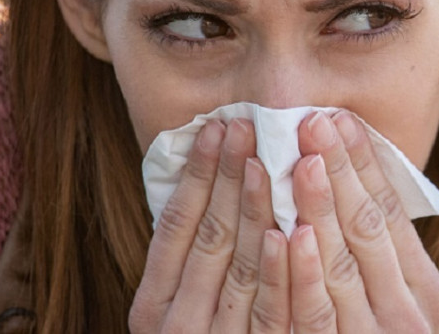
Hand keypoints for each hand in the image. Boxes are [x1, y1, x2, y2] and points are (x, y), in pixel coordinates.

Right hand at [129, 118, 297, 331]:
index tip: (216, 128)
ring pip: (240, 268)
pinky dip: (278, 272)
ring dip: (254, 210)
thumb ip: (199, 258)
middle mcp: (177, 328)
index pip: (174, 229)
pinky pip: (272, 314)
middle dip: (229, 178)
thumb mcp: (188, 304)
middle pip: (208, 240)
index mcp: (153, 309)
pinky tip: (285, 232)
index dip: (196, 177)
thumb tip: (219, 177)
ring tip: (266, 157)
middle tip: (247, 124)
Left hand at [290, 110, 438, 332]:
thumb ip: (384, 259)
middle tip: (314, 121)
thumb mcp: (398, 306)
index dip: (364, 167)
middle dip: (338, 172)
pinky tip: (287, 236)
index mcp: (425, 292)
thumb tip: (354, 185)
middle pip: (368, 229)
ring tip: (296, 160)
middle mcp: (408, 316)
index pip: (392, 214)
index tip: (341, 121)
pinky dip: (302, 274)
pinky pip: (314, 316)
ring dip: (317, 208)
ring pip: (341, 264)